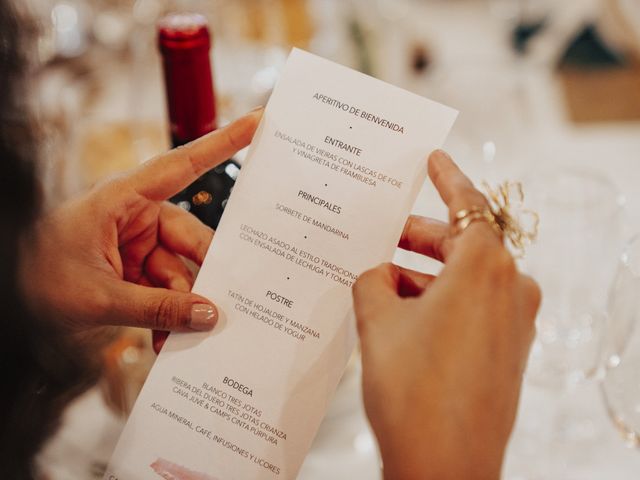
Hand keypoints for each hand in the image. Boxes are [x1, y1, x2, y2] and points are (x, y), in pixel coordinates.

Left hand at [20, 109, 261, 334]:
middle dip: (203, 277)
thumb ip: (157, 308)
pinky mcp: (131, 272)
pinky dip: (167, 317)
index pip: (183, 165)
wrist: (6, 303)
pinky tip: (167, 342)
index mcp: (124, 200)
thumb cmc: (34, 280)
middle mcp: (135, 217)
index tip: (259, 120)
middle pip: (192, 239)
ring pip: (180, 273)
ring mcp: (134, 246)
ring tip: (180, 339)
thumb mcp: (99, 297)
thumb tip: (208, 315)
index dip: (224, 142)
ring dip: (181, 307)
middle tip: (219, 308)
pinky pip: (163, 292)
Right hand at [353, 150, 540, 479]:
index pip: (467, 203)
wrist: (444, 468)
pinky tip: (399, 310)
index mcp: (486, 268)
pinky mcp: (507, 349)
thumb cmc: (416, 393)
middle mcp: (511, 289)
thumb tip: (377, 273)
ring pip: (464, 277)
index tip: (435, 158)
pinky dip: (437, 300)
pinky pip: (471, 307)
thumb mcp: (378, 321)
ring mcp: (514, 322)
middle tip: (383, 230)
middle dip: (419, 235)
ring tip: (378, 276)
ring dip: (423, 273)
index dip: (447, 177)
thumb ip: (373, 280)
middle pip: (462, 242)